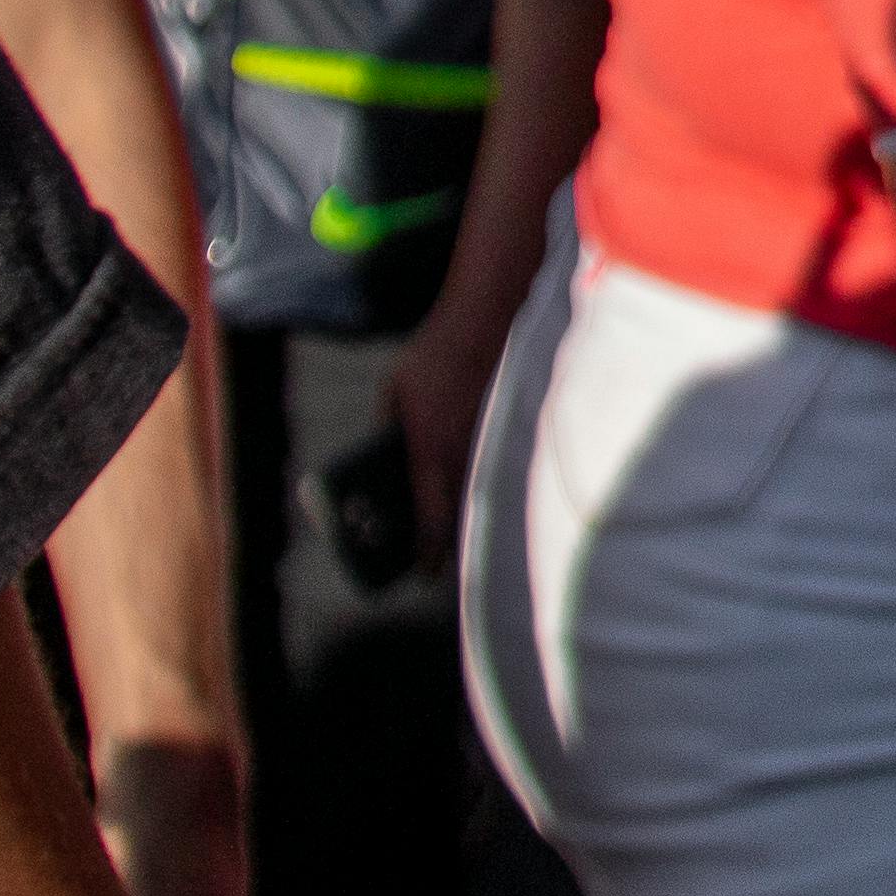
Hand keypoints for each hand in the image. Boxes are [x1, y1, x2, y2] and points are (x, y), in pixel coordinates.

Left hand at [390, 300, 505, 559]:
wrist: (488, 319)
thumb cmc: (434, 355)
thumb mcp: (395, 393)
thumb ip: (388, 428)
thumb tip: (385, 452)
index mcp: (430, 453)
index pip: (432, 524)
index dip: (427, 557)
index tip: (423, 576)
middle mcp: (465, 456)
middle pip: (461, 520)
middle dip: (449, 543)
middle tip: (438, 557)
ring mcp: (492, 443)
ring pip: (481, 496)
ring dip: (469, 513)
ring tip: (455, 525)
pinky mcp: (510, 428)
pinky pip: (497, 469)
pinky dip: (487, 483)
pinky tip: (480, 483)